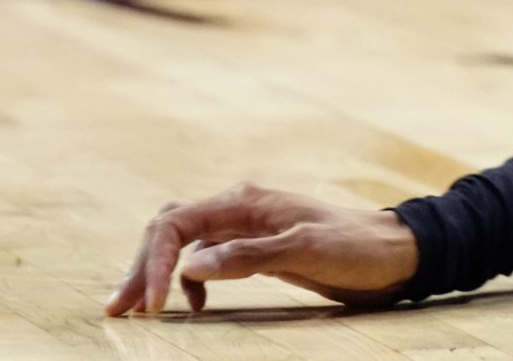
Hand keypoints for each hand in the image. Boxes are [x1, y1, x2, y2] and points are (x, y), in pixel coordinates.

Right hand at [105, 183, 418, 316]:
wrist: (394, 253)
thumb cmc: (356, 247)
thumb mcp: (305, 250)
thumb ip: (249, 256)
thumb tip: (189, 266)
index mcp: (246, 201)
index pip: (177, 222)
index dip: (156, 262)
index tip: (151, 305)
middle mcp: (239, 209)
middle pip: (170, 230)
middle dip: (142, 267)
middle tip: (118, 310)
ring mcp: (246, 229)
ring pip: (183, 245)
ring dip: (157, 275)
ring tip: (137, 311)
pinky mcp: (256, 250)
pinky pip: (205, 260)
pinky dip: (188, 281)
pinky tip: (191, 306)